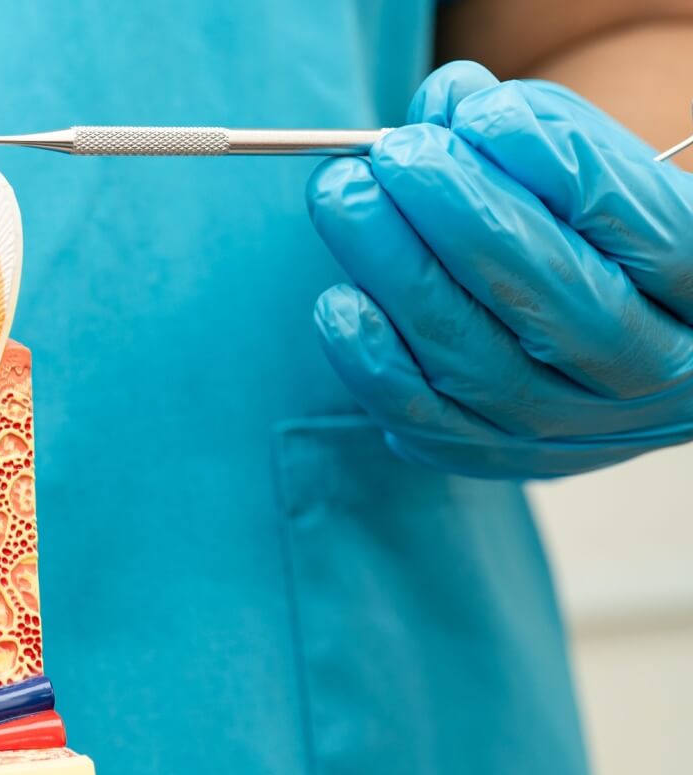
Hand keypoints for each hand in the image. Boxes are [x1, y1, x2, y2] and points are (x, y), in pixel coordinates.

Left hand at [306, 61, 692, 477]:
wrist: (614, 339)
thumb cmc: (598, 239)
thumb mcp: (597, 181)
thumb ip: (532, 137)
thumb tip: (449, 104)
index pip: (629, 217)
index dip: (547, 160)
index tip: (475, 114)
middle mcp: (651, 366)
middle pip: (547, 291)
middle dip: (454, 214)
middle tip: (390, 157)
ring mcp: (575, 425)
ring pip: (475, 356)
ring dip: (394, 272)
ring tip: (344, 198)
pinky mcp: (503, 455)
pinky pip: (426, 419)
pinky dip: (374, 360)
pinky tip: (339, 301)